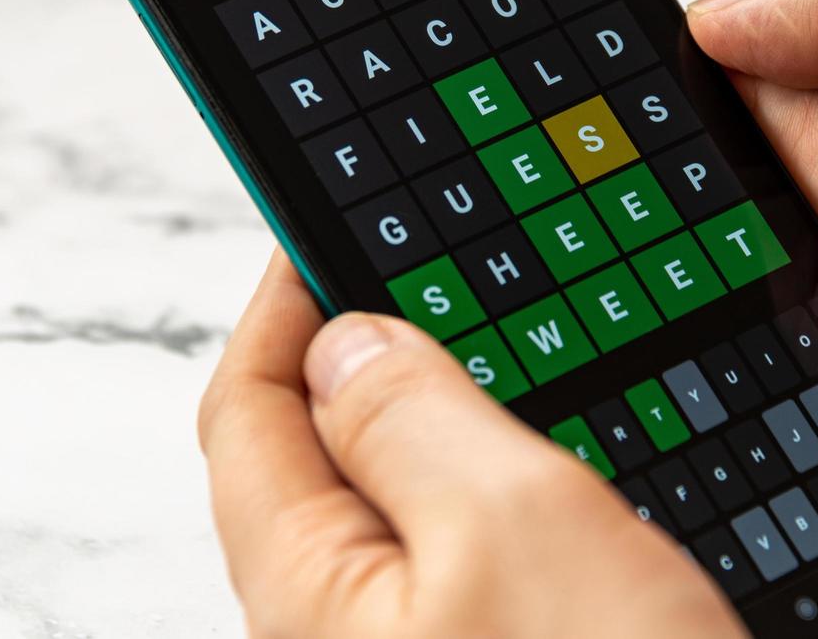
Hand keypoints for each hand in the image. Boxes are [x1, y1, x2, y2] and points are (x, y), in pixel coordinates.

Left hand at [197, 254, 743, 637]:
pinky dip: (506, 464)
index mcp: (312, 591)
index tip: (326, 219)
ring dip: (449, 395)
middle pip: (318, 444)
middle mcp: (354, 625)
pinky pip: (478, 538)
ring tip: (512, 321)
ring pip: (411, 487)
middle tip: (443, 257)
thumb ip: (412, 418)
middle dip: (368, 338)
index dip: (280, 301)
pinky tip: (569, 436)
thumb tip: (347, 334)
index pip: (248, 408)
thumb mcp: (510, 530)